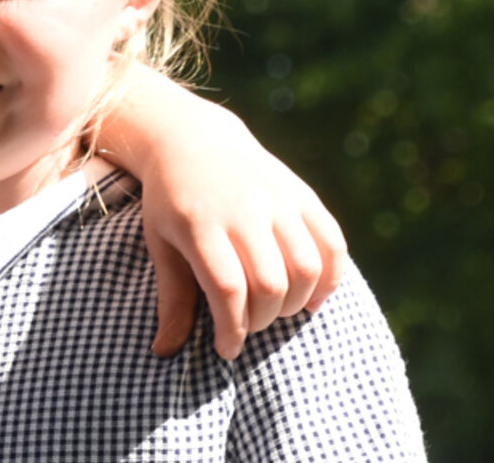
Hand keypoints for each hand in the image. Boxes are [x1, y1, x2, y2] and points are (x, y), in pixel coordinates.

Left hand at [139, 110, 345, 359]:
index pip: (227, 288)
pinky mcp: (302, 194)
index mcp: (199, 223)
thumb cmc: (170, 202)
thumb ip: (171, 298)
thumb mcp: (160, 245)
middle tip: (248, 325)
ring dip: (296, 303)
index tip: (227, 350)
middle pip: (270, 283)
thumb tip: (165, 352)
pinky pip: (333, 243)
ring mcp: (278, 199)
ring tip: (276, 310)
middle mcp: (244, 209)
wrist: (193, 140)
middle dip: (262, 320)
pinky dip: (331, 277)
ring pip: (307, 267)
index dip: (232, 329)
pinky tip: (313, 296)